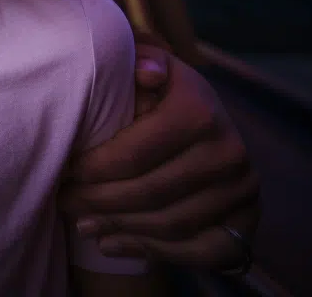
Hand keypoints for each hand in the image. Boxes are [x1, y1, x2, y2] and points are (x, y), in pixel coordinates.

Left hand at [60, 43, 259, 269]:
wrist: (208, 116)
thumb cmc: (159, 91)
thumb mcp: (148, 65)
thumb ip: (139, 59)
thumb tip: (145, 72)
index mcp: (199, 110)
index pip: (133, 153)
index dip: (91, 168)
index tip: (63, 171)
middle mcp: (229, 151)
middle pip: (150, 193)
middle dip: (98, 202)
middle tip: (64, 201)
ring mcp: (242, 190)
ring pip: (170, 224)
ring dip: (119, 228)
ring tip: (82, 222)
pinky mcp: (247, 221)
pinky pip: (199, 251)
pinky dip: (152, 252)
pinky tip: (112, 244)